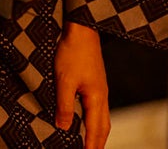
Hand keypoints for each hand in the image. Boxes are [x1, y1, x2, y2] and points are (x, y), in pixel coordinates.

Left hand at [54, 22, 109, 148]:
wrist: (82, 31)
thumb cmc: (73, 53)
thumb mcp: (64, 81)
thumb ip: (65, 106)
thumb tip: (64, 128)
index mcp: (96, 97)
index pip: (95, 129)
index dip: (90, 146)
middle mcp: (102, 95)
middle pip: (104, 127)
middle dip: (98, 144)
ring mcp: (100, 89)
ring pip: (103, 119)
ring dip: (98, 134)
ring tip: (91, 145)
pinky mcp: (96, 84)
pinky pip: (98, 110)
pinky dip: (95, 123)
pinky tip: (86, 123)